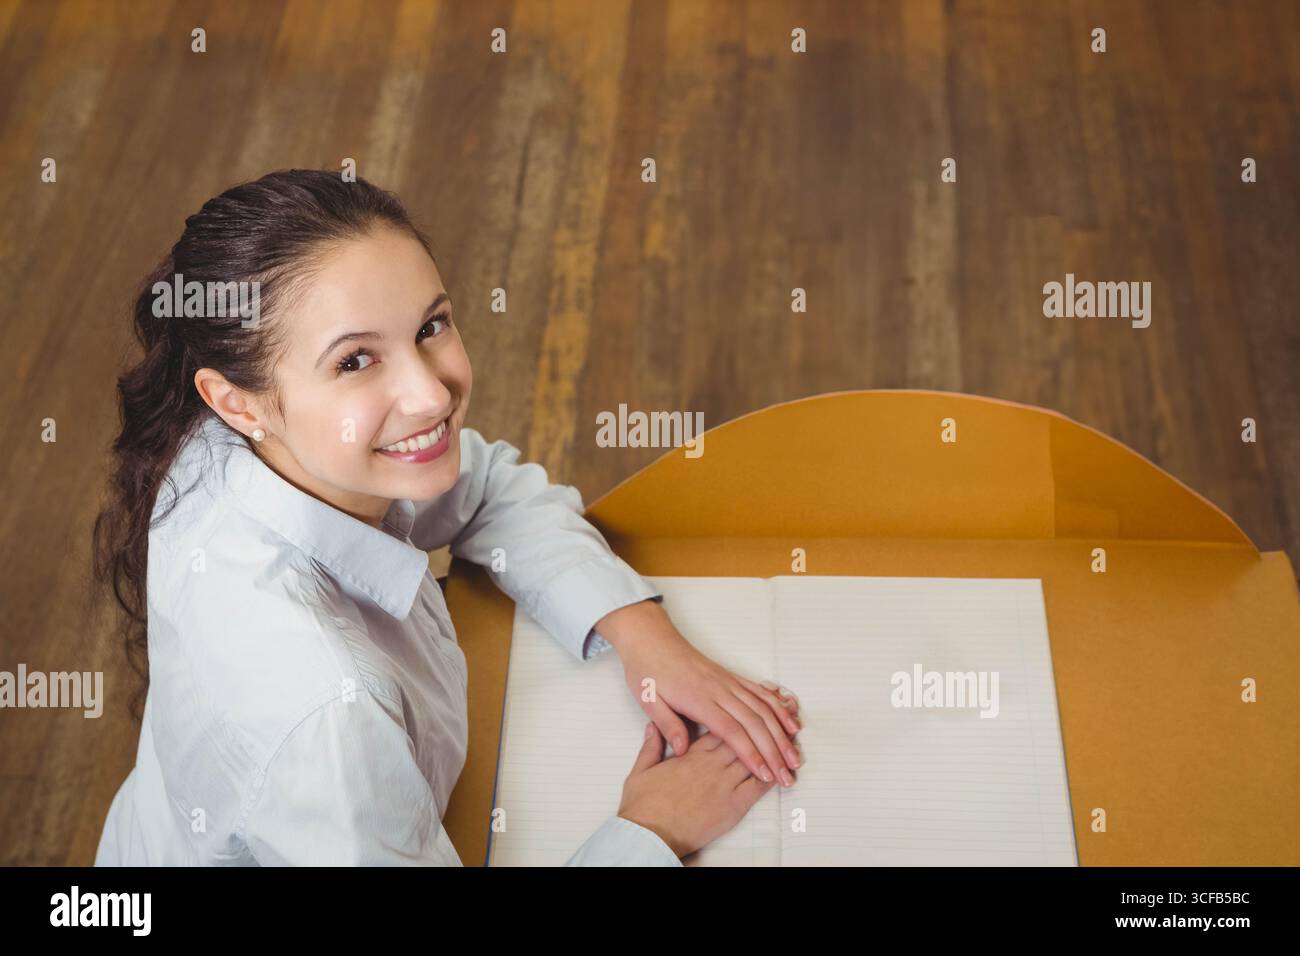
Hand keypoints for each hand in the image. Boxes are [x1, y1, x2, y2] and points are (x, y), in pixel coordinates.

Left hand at [595, 599, 802, 785]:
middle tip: (789, 775)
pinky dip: (778, 706)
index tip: (766, 774)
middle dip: (775, 751)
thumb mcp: (647, 700)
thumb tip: (682, 750)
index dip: (751, 753)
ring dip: (782, 733)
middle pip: (754, 723)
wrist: (651, 639)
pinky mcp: (730, 676)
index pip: (732, 731)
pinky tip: (791, 719)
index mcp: (699, 699)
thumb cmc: (647, 671)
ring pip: (763, 708)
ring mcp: (728, 682)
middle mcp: (719, 690)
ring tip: (795, 755)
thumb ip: (666, 724)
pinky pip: (760, 692)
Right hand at [618, 723, 775, 857]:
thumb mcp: (641, 769)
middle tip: (777, 721)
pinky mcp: (733, 804)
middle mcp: (711, 763)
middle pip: (742, 739)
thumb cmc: (643, 804)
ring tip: (787, 741)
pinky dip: (772, 775)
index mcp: (691, 753)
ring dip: (772, 749)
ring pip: (754, 758)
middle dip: (760, 729)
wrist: (648, 832)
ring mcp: (724, 782)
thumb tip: (653, 727)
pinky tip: (782, 768)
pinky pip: (758, 786)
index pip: (719, 729)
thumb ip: (651, 745)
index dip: (735, 719)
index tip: (746, 712)